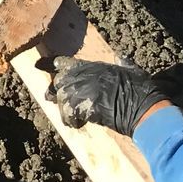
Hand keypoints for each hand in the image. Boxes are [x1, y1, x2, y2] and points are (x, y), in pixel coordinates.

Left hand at [44, 57, 167, 133]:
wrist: (143, 106)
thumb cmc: (140, 88)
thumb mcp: (131, 69)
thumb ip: (122, 63)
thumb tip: (120, 57)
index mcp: (92, 66)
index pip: (63, 62)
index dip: (51, 65)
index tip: (38, 66)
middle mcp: (82, 76)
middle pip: (58, 82)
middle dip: (57, 91)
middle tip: (55, 100)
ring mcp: (81, 91)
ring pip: (61, 98)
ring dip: (65, 108)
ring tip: (72, 116)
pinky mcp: (82, 107)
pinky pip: (67, 114)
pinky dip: (71, 121)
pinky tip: (79, 124)